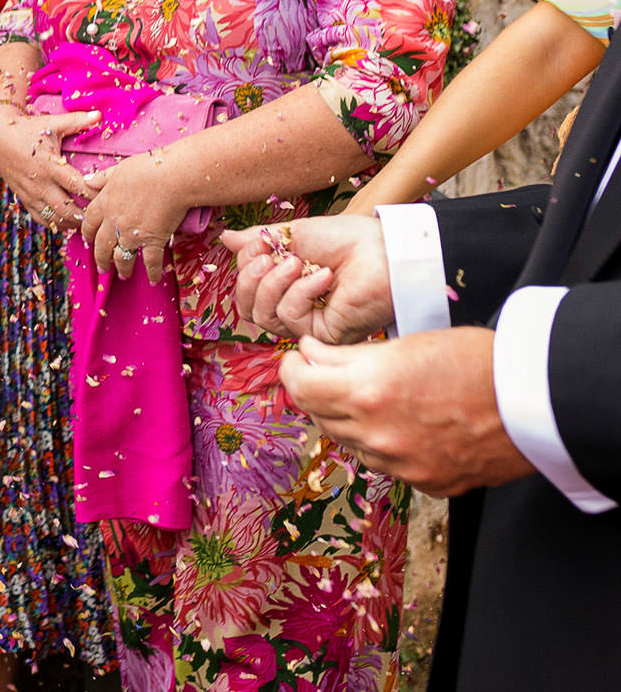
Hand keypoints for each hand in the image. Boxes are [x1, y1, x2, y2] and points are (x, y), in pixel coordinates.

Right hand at [0, 103, 96, 230]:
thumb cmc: (26, 129)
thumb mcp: (52, 124)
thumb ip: (77, 121)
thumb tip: (99, 114)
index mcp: (50, 165)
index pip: (78, 187)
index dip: (95, 194)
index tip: (109, 194)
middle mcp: (40, 183)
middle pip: (67, 210)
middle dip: (86, 215)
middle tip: (101, 214)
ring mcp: (30, 193)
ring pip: (54, 218)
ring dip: (72, 222)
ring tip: (88, 220)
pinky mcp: (23, 198)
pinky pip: (40, 218)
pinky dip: (55, 223)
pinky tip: (68, 221)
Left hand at [81, 147, 188, 283]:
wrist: (172, 177)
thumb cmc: (147, 168)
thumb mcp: (118, 169)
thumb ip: (102, 178)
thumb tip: (87, 181)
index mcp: (105, 202)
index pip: (89, 222)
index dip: (87, 233)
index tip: (88, 240)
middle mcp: (114, 221)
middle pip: (102, 244)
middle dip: (100, 258)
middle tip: (102, 268)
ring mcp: (132, 233)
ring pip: (121, 256)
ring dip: (121, 268)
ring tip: (123, 275)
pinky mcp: (152, 240)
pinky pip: (150, 261)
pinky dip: (152, 272)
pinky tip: (154, 279)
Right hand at [219, 216, 395, 344]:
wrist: (385, 251)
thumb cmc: (348, 240)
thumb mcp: (294, 234)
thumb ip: (259, 240)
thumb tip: (225, 238)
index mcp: (284, 282)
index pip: (246, 285)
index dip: (245, 265)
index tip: (262, 242)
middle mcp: (292, 305)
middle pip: (247, 306)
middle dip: (250, 279)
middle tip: (270, 256)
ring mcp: (307, 321)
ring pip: (263, 315)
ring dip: (272, 285)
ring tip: (297, 264)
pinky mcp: (322, 333)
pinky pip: (290, 317)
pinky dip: (300, 292)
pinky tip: (323, 277)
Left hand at [281, 331, 532, 495]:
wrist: (536, 402)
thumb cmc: (476, 362)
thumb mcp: (404, 346)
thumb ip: (350, 357)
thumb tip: (310, 357)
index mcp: (367, 392)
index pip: (299, 386)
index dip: (293, 368)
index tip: (300, 357)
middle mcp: (377, 435)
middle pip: (319, 415)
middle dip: (316, 391)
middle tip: (324, 372)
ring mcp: (402, 465)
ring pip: (349, 443)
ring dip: (346, 419)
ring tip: (366, 396)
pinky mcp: (427, 483)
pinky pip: (384, 465)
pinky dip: (381, 444)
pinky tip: (398, 424)